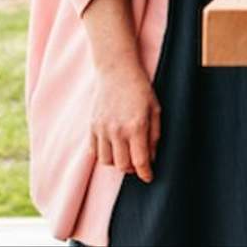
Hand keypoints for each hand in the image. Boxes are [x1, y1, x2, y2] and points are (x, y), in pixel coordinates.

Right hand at [91, 65, 158, 182]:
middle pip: (122, 166)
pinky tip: (112, 148)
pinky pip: (94, 152)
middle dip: (132, 169)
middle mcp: (117, 131)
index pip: (140, 161)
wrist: (116, 70)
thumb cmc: (140, 88)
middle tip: (138, 164)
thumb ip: (154, 135)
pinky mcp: (92, 126)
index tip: (149, 177)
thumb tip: (151, 157)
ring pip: (107, 162)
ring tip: (125, 154)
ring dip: (117, 163)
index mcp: (136, 126)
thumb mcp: (155, 109)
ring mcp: (102, 129)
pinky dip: (104, 155)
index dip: (146, 173)